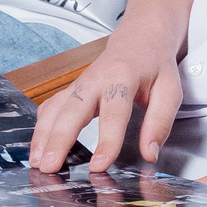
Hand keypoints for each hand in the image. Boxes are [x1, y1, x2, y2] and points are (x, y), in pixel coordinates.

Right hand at [28, 29, 182, 172]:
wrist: (139, 38)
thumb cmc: (154, 66)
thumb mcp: (170, 91)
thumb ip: (160, 123)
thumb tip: (150, 154)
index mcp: (123, 77)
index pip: (114, 113)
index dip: (106, 141)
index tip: (99, 166)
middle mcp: (95, 79)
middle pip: (72, 110)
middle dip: (59, 140)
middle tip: (50, 167)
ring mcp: (79, 84)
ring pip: (55, 109)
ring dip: (43, 136)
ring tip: (37, 162)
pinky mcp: (71, 90)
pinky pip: (50, 108)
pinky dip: (41, 128)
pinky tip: (37, 147)